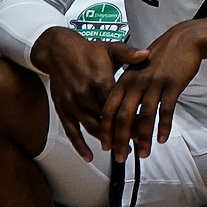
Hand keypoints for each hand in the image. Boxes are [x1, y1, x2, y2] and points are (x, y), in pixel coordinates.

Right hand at [31, 28, 153, 163]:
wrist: (58, 50)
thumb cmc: (88, 51)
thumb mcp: (111, 50)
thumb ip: (129, 55)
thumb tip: (148, 54)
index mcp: (100, 81)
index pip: (120, 105)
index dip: (132, 118)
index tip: (146, 129)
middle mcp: (85, 95)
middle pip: (107, 119)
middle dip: (123, 134)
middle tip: (139, 145)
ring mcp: (73, 104)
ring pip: (92, 127)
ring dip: (107, 141)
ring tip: (121, 152)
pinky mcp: (63, 109)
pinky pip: (71, 130)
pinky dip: (79, 145)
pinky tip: (89, 157)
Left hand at [101, 25, 204, 161]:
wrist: (183, 41)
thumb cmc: (161, 57)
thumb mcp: (137, 69)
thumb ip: (128, 89)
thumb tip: (121, 114)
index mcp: (125, 80)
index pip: (109, 109)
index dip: (106, 130)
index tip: (106, 145)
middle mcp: (136, 83)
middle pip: (124, 116)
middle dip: (121, 140)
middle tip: (120, 156)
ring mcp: (154, 84)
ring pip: (144, 116)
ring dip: (143, 138)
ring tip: (143, 153)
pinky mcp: (172, 85)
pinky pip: (166, 110)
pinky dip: (163, 126)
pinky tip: (162, 138)